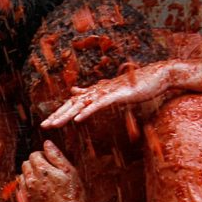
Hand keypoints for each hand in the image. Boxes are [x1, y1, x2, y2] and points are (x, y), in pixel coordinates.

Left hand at [20, 141, 86, 201]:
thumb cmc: (72, 194)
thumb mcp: (69, 171)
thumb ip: (56, 155)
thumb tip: (46, 143)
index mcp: (42, 170)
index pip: (34, 155)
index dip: (42, 156)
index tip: (50, 162)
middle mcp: (31, 180)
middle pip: (26, 164)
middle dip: (34, 164)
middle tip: (48, 172)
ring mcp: (26, 192)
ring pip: (22, 176)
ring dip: (30, 176)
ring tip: (44, 182)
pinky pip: (21, 190)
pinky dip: (27, 187)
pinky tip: (39, 192)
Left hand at [42, 61, 172, 127]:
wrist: (158, 76)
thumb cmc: (138, 85)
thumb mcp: (115, 90)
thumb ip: (98, 93)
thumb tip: (80, 91)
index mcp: (97, 92)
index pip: (73, 104)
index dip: (60, 113)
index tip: (47, 124)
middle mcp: (98, 91)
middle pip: (73, 104)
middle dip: (57, 115)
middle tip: (43, 126)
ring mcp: (107, 92)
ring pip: (82, 105)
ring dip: (67, 115)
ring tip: (54, 124)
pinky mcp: (117, 95)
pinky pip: (99, 105)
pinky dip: (87, 111)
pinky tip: (78, 119)